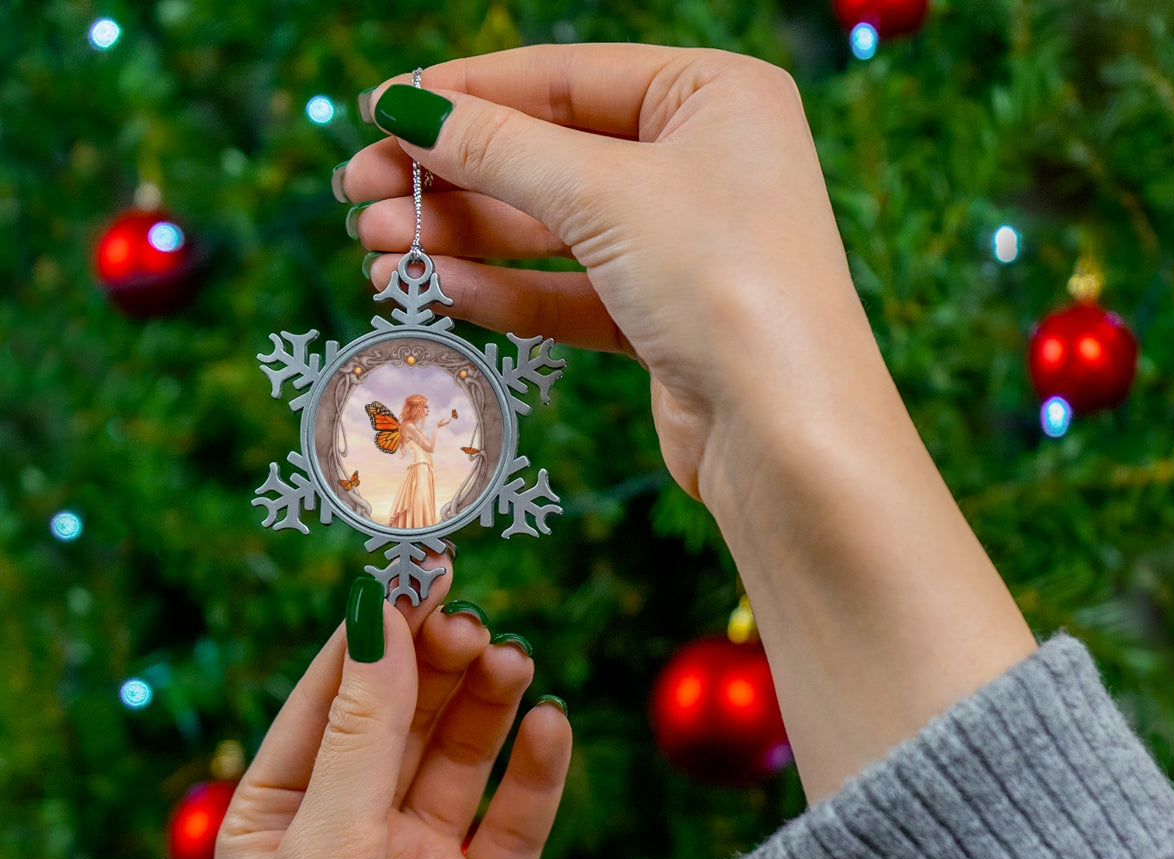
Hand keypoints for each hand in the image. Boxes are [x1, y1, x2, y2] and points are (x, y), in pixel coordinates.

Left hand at [216, 570, 570, 858]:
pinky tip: (552, 726)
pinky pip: (516, 816)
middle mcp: (352, 830)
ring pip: (463, 756)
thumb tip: (377, 612)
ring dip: (489, 705)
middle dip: (438, 664)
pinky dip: (537, 770)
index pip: (332, 695)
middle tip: (475, 624)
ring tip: (515, 663)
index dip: (376, 631)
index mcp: (283, 813)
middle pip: (404, 716)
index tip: (420, 570)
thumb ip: (363, 729)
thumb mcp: (327, 846)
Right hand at [342, 44, 868, 499]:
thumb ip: (499, 149)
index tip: (379, 111)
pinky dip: (506, 292)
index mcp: (714, 96)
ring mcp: (683, 247)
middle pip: (549, 157)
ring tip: (377, 252)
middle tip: (358, 195)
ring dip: (464, 240)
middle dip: (451, 179)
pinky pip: (569, 293)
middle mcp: (703, 164)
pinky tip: (439, 291)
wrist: (787, 436)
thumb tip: (406, 108)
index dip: (465, 94)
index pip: (564, 78)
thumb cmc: (725, 283)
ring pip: (551, 232)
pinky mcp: (663, 321)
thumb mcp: (605, 194)